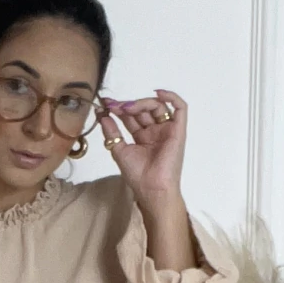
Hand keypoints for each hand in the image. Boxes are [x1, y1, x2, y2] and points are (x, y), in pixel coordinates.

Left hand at [96, 87, 186, 209]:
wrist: (152, 188)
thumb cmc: (137, 175)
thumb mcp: (119, 150)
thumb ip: (111, 132)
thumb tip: (102, 115)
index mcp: (142, 137)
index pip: (131, 117)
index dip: (118, 108)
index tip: (105, 104)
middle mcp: (155, 132)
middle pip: (143, 110)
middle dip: (127, 105)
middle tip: (114, 106)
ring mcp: (167, 130)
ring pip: (158, 106)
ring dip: (141, 103)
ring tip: (127, 108)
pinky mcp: (178, 130)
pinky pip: (180, 108)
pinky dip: (172, 97)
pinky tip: (157, 94)